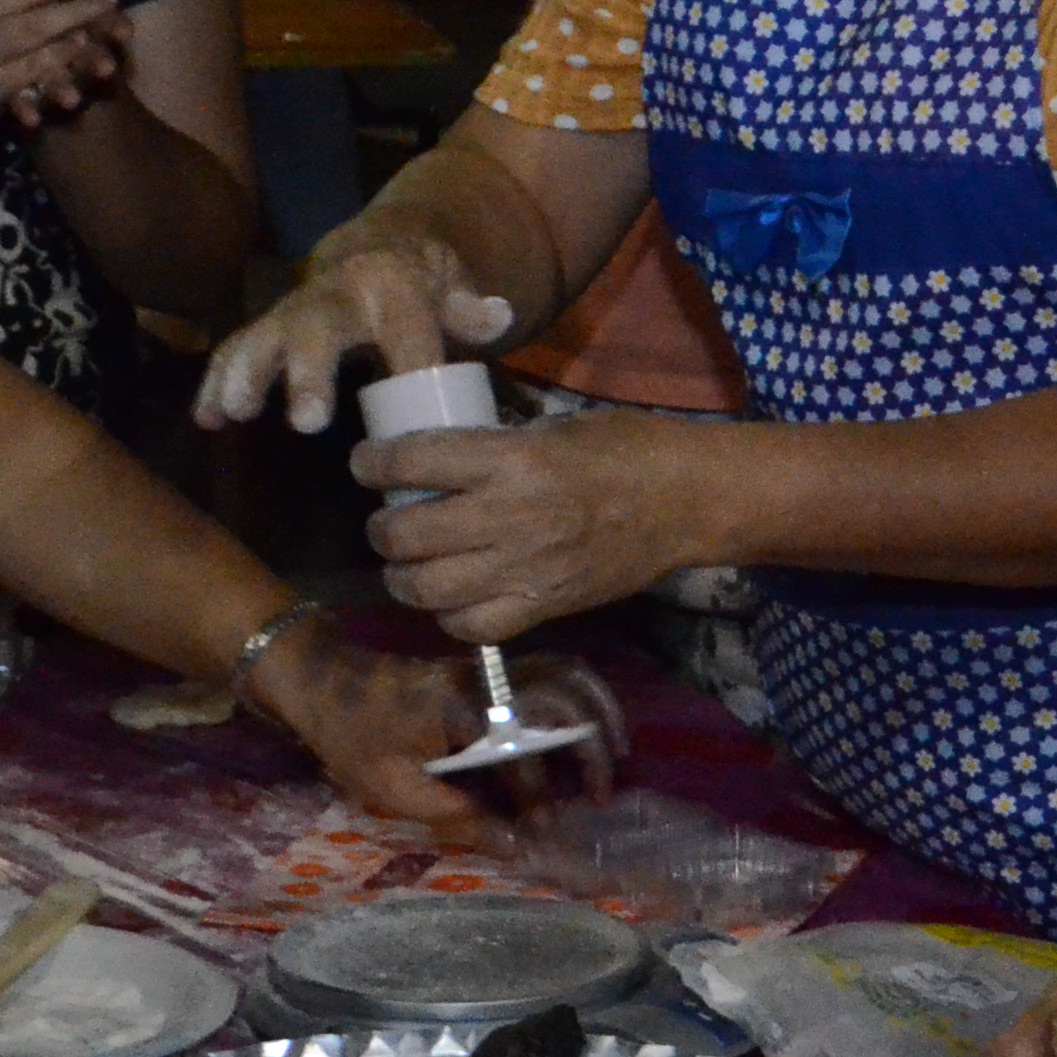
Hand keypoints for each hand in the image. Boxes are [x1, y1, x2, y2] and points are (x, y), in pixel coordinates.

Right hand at [194, 235, 517, 436]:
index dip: (410, 363)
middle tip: (307, 423)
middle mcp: (337, 294)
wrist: (377, 251)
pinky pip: (237, 350)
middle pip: (320, 331)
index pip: (405, 330)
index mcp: (394, 287)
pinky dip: (217, 381)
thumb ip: (473, 308)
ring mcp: (296, 310)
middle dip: (310, 373)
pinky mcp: (268, 326)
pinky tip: (205, 418)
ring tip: (234, 414)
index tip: (412, 399)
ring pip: (264, 337)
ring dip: (247, 376)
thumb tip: (499, 314)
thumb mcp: (457, 288)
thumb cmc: (426, 287)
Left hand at [242, 618, 584, 825]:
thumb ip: (456, 815)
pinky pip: (553, 672)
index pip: (519, 753)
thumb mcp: (391, 787)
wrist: (324, 680)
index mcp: (461, 710)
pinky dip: (580, 696)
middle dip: (590, 746)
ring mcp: (492, 670)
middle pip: (563, 699)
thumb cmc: (352, 735)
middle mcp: (487, 681)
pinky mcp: (491, 670)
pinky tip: (584, 725)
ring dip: (597, 711)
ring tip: (612, 752)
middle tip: (602, 790)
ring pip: (567, 675)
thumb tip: (515, 845)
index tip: (544, 828)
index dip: (535, 795)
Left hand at [349, 413, 695, 642]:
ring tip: (408, 565)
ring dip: (403, 576)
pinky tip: (452, 598)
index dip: (372, 462)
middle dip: (382, 527)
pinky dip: (448, 616)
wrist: (689, 502)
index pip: (410, 461)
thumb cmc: (627, 451)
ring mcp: (524, 570)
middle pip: (404, 534)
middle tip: (389, 519)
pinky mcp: (544, 607)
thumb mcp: (555, 429)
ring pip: (424, 588)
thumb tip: (440, 456)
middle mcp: (508, 518)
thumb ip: (496, 446)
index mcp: (512, 460)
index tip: (367, 462)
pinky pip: (470, 627)